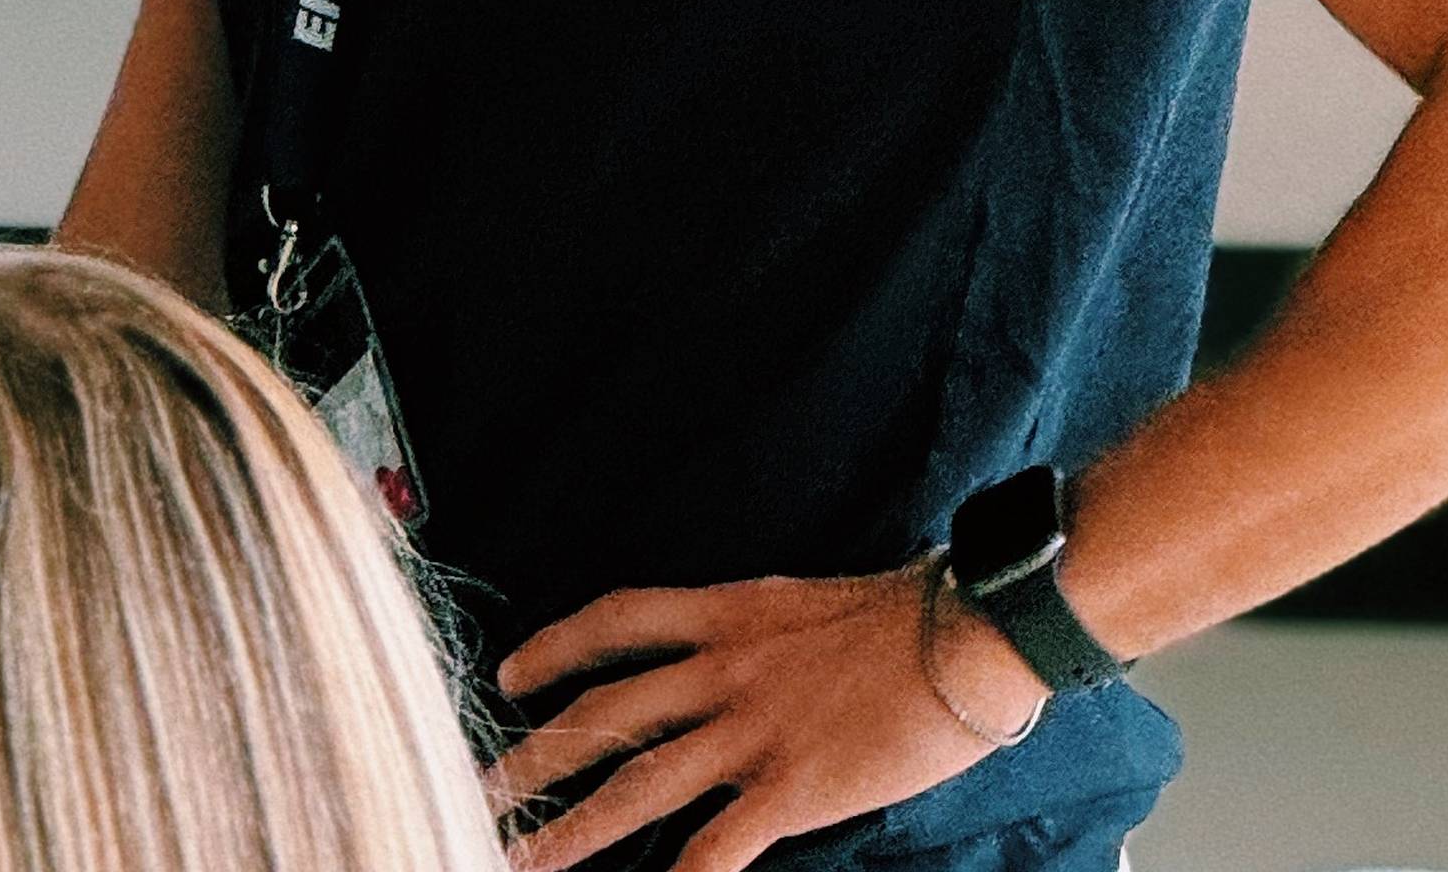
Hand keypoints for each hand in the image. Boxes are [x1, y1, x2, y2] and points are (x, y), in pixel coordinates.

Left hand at [489, 563, 1045, 871]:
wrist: (963, 632)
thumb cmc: (902, 614)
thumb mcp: (804, 602)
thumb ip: (755, 632)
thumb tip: (731, 652)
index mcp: (726, 612)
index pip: (615, 621)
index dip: (554, 647)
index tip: (512, 672)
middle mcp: (722, 668)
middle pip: (605, 712)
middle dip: (537, 755)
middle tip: (483, 785)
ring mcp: (752, 732)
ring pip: (639, 784)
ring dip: (575, 827)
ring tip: (524, 856)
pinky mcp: (792, 790)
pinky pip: (719, 847)